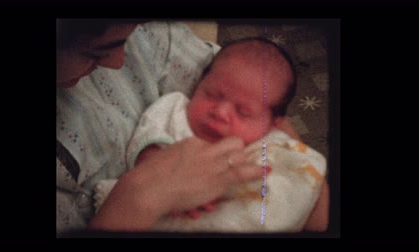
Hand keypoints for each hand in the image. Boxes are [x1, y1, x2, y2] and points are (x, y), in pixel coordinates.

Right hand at [89, 136, 263, 230]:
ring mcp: (214, 164)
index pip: (211, 143)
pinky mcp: (218, 180)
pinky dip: (257, 171)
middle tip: (234, 158)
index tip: (212, 161)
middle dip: (235, 150)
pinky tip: (267, 170)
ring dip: (245, 160)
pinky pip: (242, 172)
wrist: (150, 188)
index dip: (214, 153)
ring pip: (238, 155)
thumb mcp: (167, 157)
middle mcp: (206, 150)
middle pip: (231, 143)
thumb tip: (184, 162)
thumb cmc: (151, 175)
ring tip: (258, 163)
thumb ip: (180, 156)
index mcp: (192, 142)